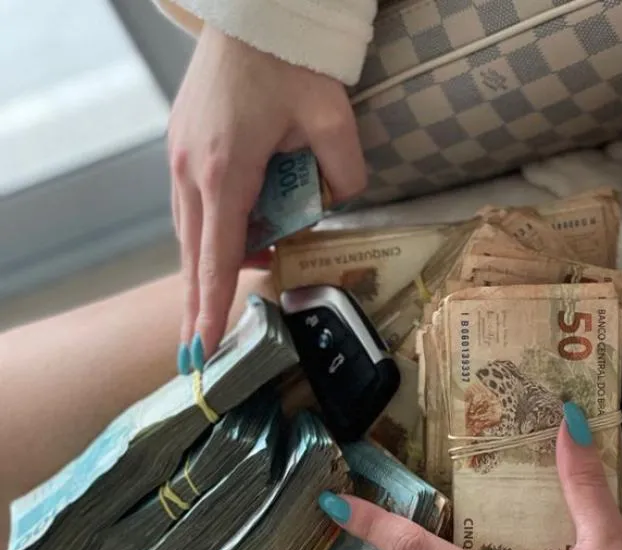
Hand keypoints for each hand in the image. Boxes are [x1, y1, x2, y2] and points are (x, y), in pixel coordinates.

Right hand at [169, 25, 365, 371]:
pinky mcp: (183, 144)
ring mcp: (180, 156)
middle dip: (197, 302)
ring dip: (212, 262)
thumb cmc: (290, 60)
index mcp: (225, 170)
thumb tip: (339, 206)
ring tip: (233, 288)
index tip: (201, 347)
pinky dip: (215, 230)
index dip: (211, 305)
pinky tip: (240, 237)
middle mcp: (192, 170)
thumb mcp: (333, 120)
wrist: (253, 11)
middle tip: (196, 346)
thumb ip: (344, 174)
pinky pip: (194, 204)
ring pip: (191, 229)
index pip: (218, 257)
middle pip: (194, 253)